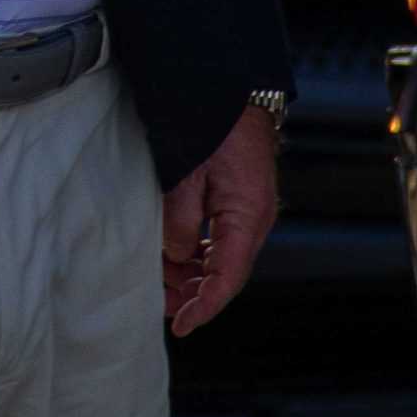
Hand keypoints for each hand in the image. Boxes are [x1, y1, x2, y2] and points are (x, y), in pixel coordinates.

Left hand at [160, 103, 279, 336]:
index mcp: (248, 216)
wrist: (232, 89)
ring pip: (223, 260)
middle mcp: (255, 219)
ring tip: (162, 282)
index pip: (228, 279)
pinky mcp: (241, 202)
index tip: (179, 326)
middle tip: (161, 306)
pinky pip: (222, 241)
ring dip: (194, 276)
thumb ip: (179, 222)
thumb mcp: (187, 175)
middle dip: (194, 295)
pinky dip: (199, 255)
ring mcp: (250, 211)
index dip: (203, 307)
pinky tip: (177, 258)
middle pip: (227, 274)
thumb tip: (176, 258)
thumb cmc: (212, 127)